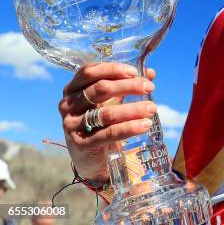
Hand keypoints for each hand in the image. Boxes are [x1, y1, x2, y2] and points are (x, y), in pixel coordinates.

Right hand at [57, 63, 156, 180]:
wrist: (90, 156)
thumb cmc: (101, 121)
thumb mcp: (111, 100)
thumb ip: (127, 85)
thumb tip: (151, 72)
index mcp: (72, 89)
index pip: (89, 72)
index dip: (112, 69)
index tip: (135, 72)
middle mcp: (68, 104)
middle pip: (100, 89)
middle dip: (128, 86)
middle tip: (150, 88)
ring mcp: (71, 125)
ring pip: (106, 113)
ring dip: (133, 109)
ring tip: (152, 108)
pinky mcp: (81, 144)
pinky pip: (109, 133)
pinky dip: (129, 128)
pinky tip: (145, 125)